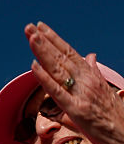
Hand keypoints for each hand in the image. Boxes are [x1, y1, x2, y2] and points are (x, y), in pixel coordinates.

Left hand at [26, 21, 123, 143]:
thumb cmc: (114, 115)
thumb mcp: (104, 89)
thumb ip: (94, 71)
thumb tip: (91, 56)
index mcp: (90, 76)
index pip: (69, 53)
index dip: (54, 39)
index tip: (40, 27)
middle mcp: (86, 81)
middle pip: (61, 57)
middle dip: (44, 41)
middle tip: (28, 27)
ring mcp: (81, 94)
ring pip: (58, 69)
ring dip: (43, 52)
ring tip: (31, 38)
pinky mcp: (76, 109)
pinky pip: (57, 91)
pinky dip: (45, 78)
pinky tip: (33, 66)